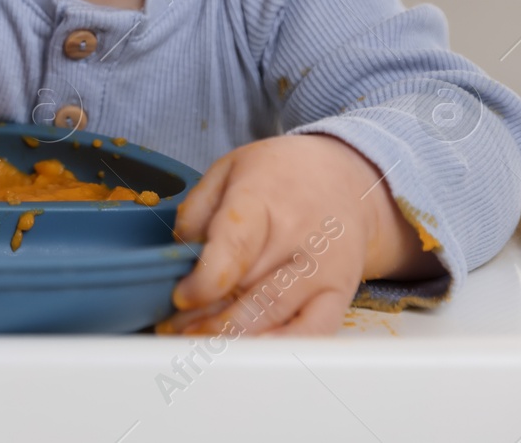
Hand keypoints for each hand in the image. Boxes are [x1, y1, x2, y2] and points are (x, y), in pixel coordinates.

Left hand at [158, 134, 443, 335]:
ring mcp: (324, 268)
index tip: (181, 296)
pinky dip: (277, 347)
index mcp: (264, 197)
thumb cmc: (280, 177)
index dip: (205, 281)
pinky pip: (312, 333)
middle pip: (247, 289)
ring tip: (198, 339)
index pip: (235, 247)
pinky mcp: (341, 294)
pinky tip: (247, 350)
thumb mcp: (228, 169)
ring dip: (231, 335)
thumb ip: (197, 208)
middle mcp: (299, 234)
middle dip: (205, 314)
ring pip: (275, 316)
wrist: (346, 180)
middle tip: (175, 325)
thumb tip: (180, 251)